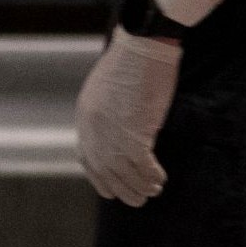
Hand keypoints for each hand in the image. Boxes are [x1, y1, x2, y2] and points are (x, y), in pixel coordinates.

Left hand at [75, 28, 182, 206]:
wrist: (141, 47)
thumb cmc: (129, 61)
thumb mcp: (105, 88)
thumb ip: (104, 112)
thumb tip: (114, 130)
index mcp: (85, 117)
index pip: (87, 159)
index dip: (100, 178)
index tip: (110, 190)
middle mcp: (94, 130)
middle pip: (106, 171)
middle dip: (122, 189)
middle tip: (137, 199)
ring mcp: (113, 134)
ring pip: (125, 173)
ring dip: (140, 186)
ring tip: (153, 191)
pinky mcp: (135, 134)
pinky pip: (143, 166)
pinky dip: (152, 176)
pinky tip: (160, 179)